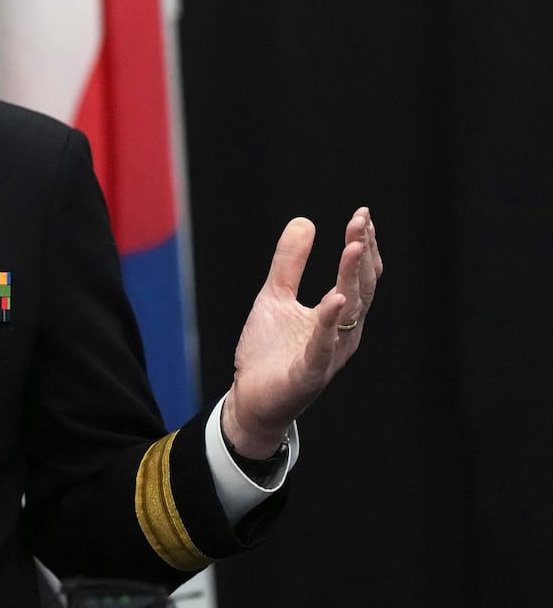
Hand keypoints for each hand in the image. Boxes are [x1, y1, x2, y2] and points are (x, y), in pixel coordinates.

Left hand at [224, 207, 382, 457]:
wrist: (251, 398)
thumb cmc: (269, 351)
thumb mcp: (275, 296)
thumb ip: (290, 263)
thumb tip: (305, 221)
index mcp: (338, 315)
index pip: (358, 276)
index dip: (362, 245)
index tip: (362, 215)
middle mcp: (342, 333)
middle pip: (360, 288)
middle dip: (362, 253)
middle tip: (362, 221)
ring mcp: (329, 353)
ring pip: (349, 312)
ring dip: (352, 278)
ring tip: (354, 247)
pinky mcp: (309, 372)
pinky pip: (323, 344)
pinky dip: (330, 321)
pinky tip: (336, 299)